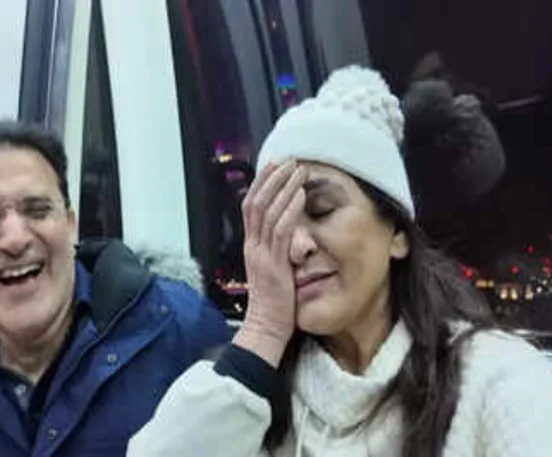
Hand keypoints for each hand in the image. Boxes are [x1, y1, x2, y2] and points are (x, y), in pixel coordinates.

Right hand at [234, 160, 306, 367]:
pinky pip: (281, 231)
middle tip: (287, 160)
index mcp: (252, 246)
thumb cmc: (274, 304)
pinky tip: (301, 195)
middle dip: (271, 179)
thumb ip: (277, 251)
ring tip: (298, 170)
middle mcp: (253, 246)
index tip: (274, 167)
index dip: (261, 184)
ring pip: (268, 212)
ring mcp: (261, 255)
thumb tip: (290, 235)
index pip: (250, 207)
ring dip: (284, 188)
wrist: (265, 329)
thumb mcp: (273, 271)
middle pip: (256, 203)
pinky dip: (290, 210)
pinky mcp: (274, 265)